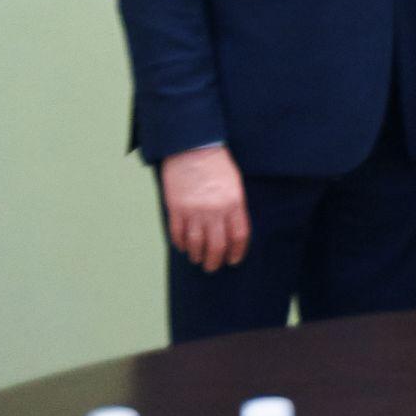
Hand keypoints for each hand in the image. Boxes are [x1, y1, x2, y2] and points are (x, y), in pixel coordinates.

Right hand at [160, 146, 248, 272]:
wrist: (193, 149)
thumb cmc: (218, 165)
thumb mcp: (236, 185)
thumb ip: (235, 208)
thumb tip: (232, 232)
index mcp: (234, 203)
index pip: (239, 236)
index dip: (237, 252)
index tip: (234, 260)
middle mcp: (215, 210)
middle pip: (217, 246)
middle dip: (215, 261)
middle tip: (213, 267)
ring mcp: (194, 211)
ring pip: (196, 244)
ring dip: (197, 256)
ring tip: (198, 259)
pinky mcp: (176, 209)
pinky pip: (178, 233)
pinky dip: (180, 244)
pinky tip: (184, 247)